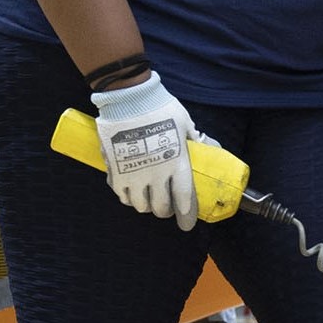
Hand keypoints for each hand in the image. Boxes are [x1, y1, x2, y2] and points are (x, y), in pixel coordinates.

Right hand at [88, 72, 211, 230]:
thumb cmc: (161, 107)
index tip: (187, 224)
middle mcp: (157, 174)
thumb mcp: (185, 122)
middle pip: (162, 208)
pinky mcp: (116, 172)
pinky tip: (132, 192)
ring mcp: (135, 175)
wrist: (129, 99)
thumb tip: (205, 145)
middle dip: (166, 211)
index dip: (186, 216)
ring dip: (147, 205)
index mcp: (177, 163)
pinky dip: (128, 198)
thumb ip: (194, 138)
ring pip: (141, 206)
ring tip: (148, 198)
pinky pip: (123, 196)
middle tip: (166, 207)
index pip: (184, 200)